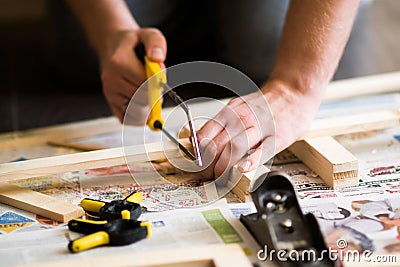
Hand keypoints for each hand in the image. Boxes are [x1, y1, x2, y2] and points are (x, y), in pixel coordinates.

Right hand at [99, 28, 166, 122]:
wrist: (113, 46)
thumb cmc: (133, 43)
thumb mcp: (148, 34)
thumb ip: (156, 43)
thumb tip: (158, 58)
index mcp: (119, 62)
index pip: (145, 83)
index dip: (158, 85)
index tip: (160, 80)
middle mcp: (111, 80)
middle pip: (142, 99)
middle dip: (154, 95)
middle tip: (156, 88)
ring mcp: (110, 93)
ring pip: (136, 111)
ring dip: (148, 107)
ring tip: (149, 94)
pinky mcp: (111, 103)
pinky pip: (127, 119)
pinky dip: (139, 117)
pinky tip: (143, 106)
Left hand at [197, 79, 321, 178]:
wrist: (293, 92)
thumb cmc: (265, 105)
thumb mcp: (238, 107)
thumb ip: (221, 124)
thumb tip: (199, 140)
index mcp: (230, 112)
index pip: (206, 133)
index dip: (198, 153)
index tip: (197, 163)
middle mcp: (243, 118)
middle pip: (217, 144)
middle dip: (209, 165)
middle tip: (207, 175)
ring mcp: (260, 128)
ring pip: (234, 148)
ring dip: (223, 167)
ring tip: (220, 177)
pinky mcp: (277, 137)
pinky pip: (262, 151)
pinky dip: (251, 161)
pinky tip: (243, 168)